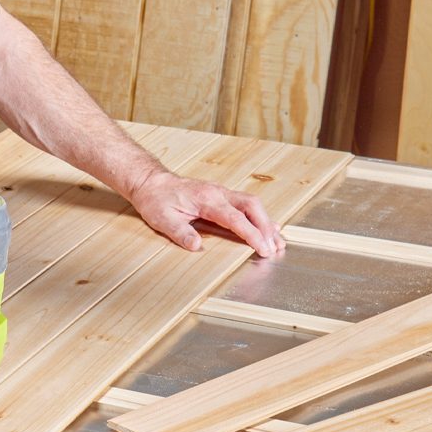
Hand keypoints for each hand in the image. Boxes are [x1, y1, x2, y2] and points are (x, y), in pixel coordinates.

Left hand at [128, 170, 284, 256]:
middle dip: (266, 227)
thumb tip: (196, 245)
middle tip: (275, 248)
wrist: (152, 183)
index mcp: (207, 199)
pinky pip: (246, 205)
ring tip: (279, 242)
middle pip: (252, 206)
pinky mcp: (222, 196)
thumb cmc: (156, 200)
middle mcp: (219, 193)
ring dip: (266, 222)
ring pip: (252, 204)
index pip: (236, 218)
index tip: (263, 249)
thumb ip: (180, 232)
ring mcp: (222, 193)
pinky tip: (268, 228)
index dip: (252, 234)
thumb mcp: (162, 219)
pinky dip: (259, 217)